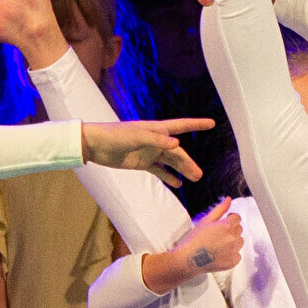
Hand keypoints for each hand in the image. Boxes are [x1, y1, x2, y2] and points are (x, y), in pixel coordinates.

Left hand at [81, 119, 211, 180]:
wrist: (95, 145)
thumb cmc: (115, 135)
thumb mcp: (136, 136)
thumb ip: (157, 140)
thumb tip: (177, 144)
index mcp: (157, 130)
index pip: (181, 125)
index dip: (197, 124)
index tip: (212, 123)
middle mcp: (156, 141)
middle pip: (177, 152)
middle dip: (188, 162)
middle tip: (199, 175)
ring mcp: (149, 152)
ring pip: (171, 162)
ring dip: (182, 170)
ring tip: (195, 179)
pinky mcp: (141, 163)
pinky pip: (159, 171)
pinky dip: (168, 177)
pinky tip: (178, 184)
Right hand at [165, 204, 244, 283]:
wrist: (188, 259)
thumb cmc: (194, 238)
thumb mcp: (206, 220)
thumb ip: (220, 209)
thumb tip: (229, 199)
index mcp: (227, 226)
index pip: (237, 218)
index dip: (229, 219)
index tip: (222, 223)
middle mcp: (232, 238)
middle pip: (239, 229)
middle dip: (230, 230)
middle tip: (217, 235)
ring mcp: (233, 251)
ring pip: (239, 242)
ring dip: (232, 241)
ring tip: (217, 245)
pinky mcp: (232, 262)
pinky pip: (237, 255)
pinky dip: (230, 254)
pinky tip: (219, 254)